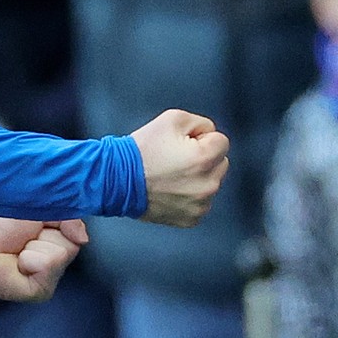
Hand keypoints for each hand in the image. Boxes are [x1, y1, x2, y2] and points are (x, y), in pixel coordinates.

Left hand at [0, 216, 87, 300]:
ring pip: (61, 254)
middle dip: (45, 236)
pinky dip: (31, 259)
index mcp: (58, 242)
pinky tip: (18, 263)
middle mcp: (57, 262)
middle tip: (26, 240)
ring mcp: (50, 279)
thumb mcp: (43, 209)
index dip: (58, 225)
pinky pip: (48, 265)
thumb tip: (83, 238)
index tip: (38, 226)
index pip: (77, 234)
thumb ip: (70, 219)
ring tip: (20, 251)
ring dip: (35, 247)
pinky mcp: (41, 291)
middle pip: (71, 246)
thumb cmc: (3, 222)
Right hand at [133, 110, 228, 226]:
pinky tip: (170, 190)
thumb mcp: (173, 119)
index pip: (221, 141)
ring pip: (211, 183)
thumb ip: (201, 123)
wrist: (116, 180)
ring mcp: (200, 204)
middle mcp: (207, 184)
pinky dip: (189, 196)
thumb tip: (210, 135)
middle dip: (203, 159)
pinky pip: (200, 202)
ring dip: (197, 178)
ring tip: (170, 175)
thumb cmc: (141, 150)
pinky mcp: (191, 218)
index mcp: (205, 159)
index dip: (201, 138)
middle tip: (176, 159)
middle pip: (220, 163)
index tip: (182, 144)